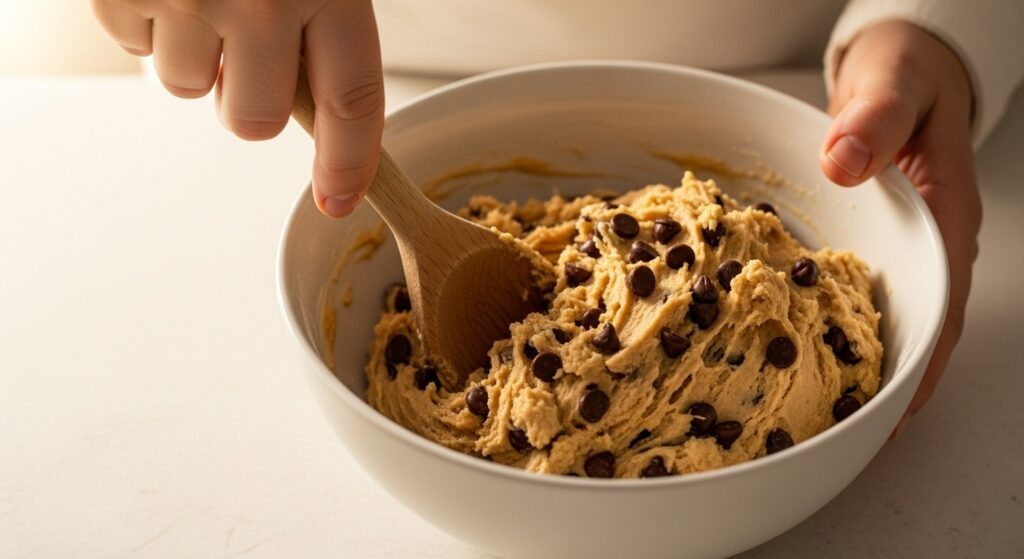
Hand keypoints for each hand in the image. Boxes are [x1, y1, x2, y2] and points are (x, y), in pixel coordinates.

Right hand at [90, 0, 383, 217]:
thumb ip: (329, 14)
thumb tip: (328, 101)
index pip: (351, 100)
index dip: (348, 161)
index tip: (338, 200)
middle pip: (255, 120)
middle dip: (250, 100)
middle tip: (245, 50)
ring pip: (188, 88)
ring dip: (196, 54)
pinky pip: (131, 47)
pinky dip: (145, 21)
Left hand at [819, 21, 981, 434]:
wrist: (903, 70)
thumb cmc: (906, 75)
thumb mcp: (893, 84)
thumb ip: (875, 118)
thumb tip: (845, 161)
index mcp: (946, 213)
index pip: (944, 301)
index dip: (923, 360)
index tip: (898, 409)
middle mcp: (931, 242)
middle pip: (920, 326)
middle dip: (891, 382)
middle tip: (851, 434)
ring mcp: (906, 246)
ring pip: (894, 317)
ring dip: (867, 363)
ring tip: (828, 414)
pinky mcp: (877, 242)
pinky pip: (864, 294)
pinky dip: (844, 327)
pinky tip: (810, 351)